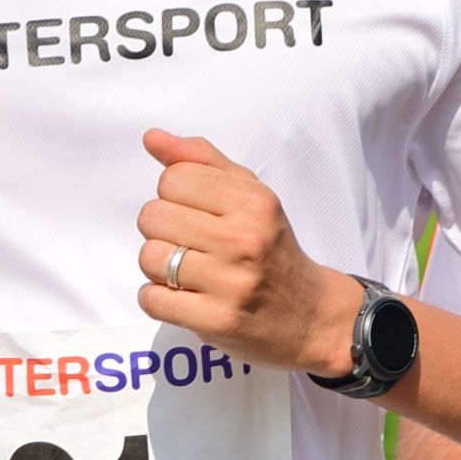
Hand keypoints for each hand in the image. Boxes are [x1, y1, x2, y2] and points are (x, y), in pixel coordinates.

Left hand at [135, 130, 357, 372]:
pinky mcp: (217, 322)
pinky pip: (152, 299)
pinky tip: (183, 296)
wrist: (312, 315)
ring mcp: (231, 283)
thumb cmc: (272, 248)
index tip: (196, 213)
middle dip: (162, 230)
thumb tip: (151, 137)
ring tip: (187, 272)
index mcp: (253, 202)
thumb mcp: (251, 195)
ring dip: (158, 267)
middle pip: (152, 216)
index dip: (174, 196)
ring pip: (149, 258)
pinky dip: (157, 298)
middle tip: (191, 244)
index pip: (172, 178)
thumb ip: (202, 161)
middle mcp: (243, 239)